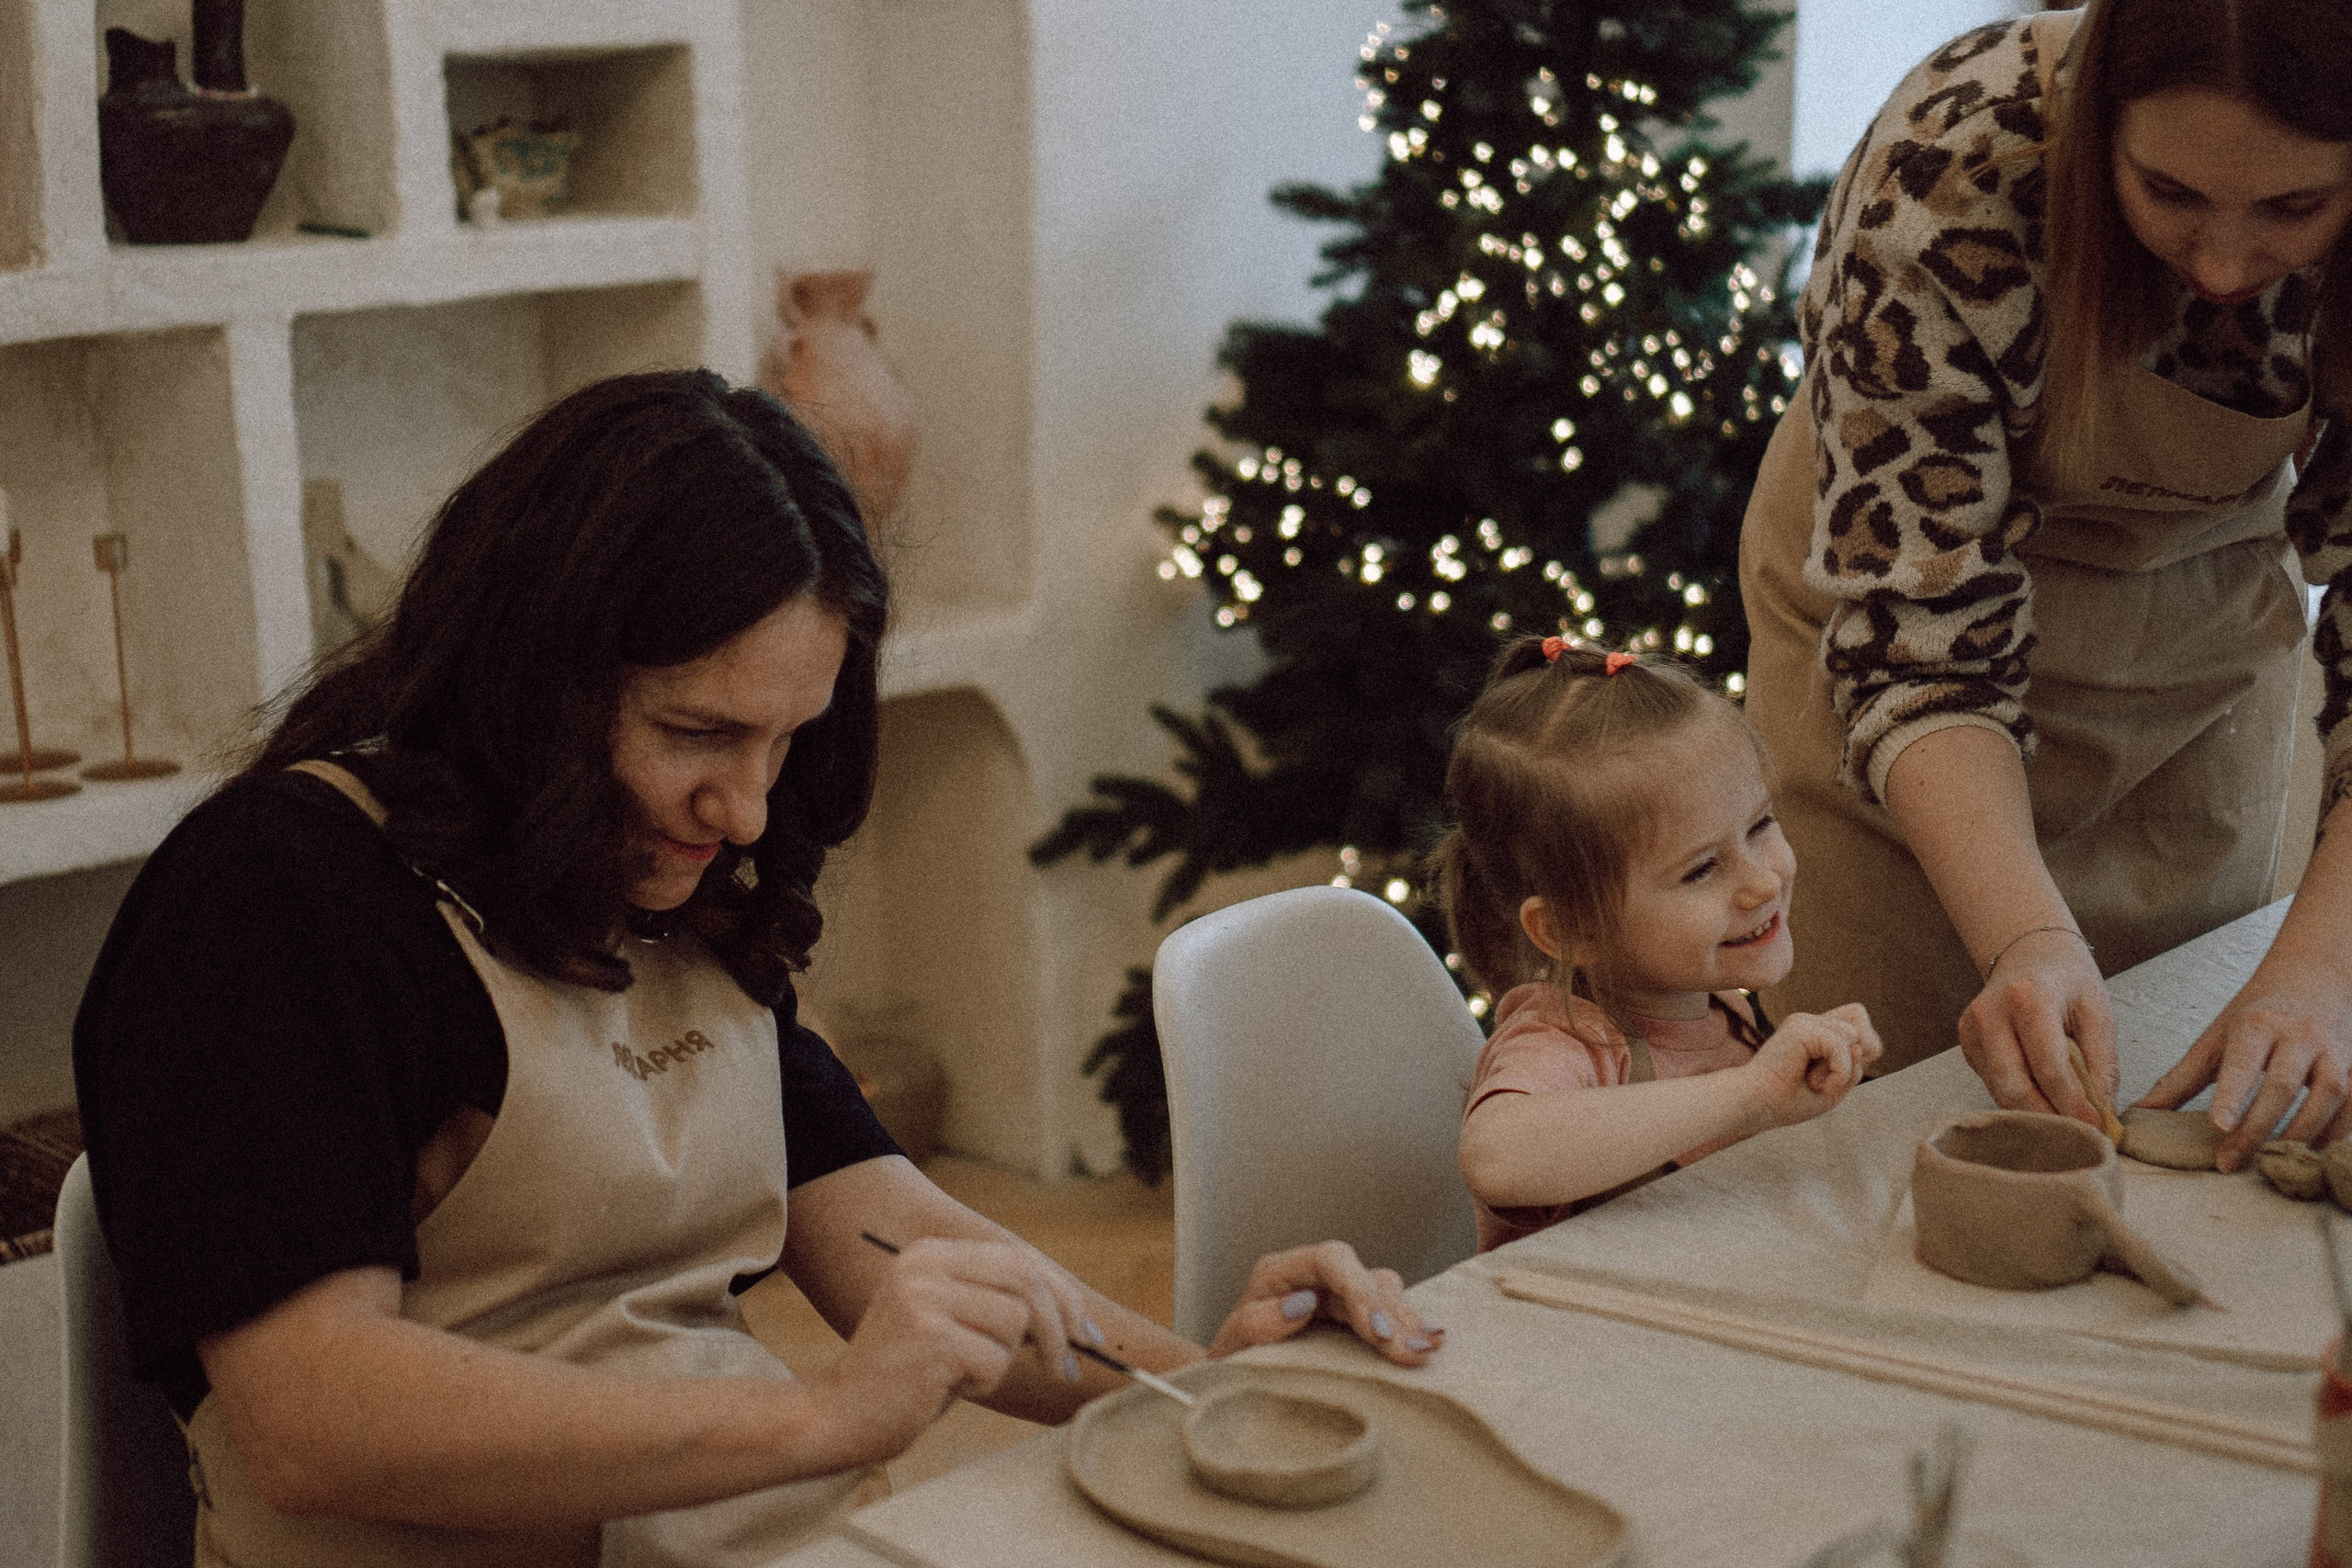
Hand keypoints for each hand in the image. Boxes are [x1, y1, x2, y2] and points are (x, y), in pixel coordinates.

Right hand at [812, 1238, 1095, 1463]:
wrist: (837, 1417)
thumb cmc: (904, 1378)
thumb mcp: (949, 1323)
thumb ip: (995, 1303)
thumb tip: (1073, 1315)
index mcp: (930, 1253)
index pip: (1019, 1258)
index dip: (1062, 1296)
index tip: (1084, 1333)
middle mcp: (926, 1265)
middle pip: (1027, 1281)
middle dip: (1058, 1327)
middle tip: (1065, 1368)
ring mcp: (925, 1298)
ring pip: (1015, 1323)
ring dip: (1002, 1361)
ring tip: (962, 1374)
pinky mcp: (929, 1338)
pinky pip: (994, 1361)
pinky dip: (982, 1384)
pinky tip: (944, 1388)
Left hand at [1205, 1241, 1439, 1366]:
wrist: (1228, 1380)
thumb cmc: (1229, 1360)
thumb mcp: (1233, 1344)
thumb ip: (1260, 1321)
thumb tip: (1304, 1302)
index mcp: (1281, 1271)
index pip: (1330, 1259)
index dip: (1359, 1289)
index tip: (1378, 1331)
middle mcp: (1313, 1276)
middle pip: (1364, 1276)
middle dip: (1391, 1314)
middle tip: (1414, 1352)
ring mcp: (1334, 1294)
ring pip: (1382, 1290)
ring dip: (1406, 1320)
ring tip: (1426, 1350)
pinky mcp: (1351, 1316)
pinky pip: (1387, 1311)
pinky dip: (1407, 1326)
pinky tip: (1428, 1341)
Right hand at [1739, 1003, 1880, 1131]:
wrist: (1756, 1106)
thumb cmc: (1787, 1102)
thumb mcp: (1833, 1089)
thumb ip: (1852, 1068)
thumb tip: (1858, 1046)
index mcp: (1815, 1033)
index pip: (1858, 1021)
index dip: (1864, 1047)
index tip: (1838, 1076)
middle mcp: (1809, 1022)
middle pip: (1860, 1018)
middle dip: (1856, 1053)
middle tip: (1829, 1077)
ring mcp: (1803, 1021)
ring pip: (1853, 1035)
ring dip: (1842, 1068)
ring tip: (1815, 1082)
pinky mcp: (1800, 1028)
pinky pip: (1841, 1046)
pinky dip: (1838, 1072)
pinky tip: (1815, 1083)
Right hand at [1957, 928, 2114, 1125]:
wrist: (2030, 954)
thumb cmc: (2069, 983)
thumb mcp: (2098, 1014)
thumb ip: (2102, 1066)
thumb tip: (2104, 1116)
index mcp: (2027, 999)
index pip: (2048, 1066)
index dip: (2073, 1104)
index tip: (2097, 1128)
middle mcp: (1991, 1014)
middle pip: (2013, 1085)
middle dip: (2047, 1117)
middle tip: (2078, 1135)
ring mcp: (1972, 1029)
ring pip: (1999, 1090)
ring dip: (2034, 1112)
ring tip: (2065, 1122)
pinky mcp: (1966, 1042)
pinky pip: (1992, 1083)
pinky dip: (2019, 1097)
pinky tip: (2042, 1097)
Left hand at [2137, 956, 2351, 1171]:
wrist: (2315, 978)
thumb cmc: (2259, 1011)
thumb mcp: (2217, 1035)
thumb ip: (2182, 1077)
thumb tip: (2143, 1112)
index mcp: (2258, 1023)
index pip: (2243, 1061)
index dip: (2232, 1095)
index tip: (2218, 1125)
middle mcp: (2300, 1035)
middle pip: (2280, 1086)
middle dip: (2255, 1128)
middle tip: (2229, 1161)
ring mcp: (2335, 1052)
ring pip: (2324, 1099)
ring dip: (2297, 1135)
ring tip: (2267, 1162)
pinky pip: (2351, 1109)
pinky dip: (2332, 1135)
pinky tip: (2307, 1152)